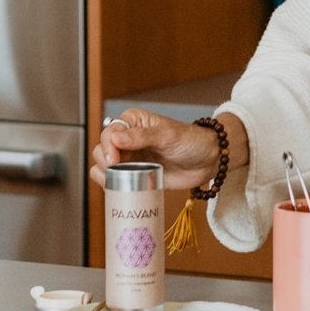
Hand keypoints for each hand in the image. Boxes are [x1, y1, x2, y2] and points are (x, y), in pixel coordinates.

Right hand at [88, 107, 220, 190]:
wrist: (208, 161)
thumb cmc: (191, 141)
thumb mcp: (168, 135)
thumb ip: (142, 136)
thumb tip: (116, 137)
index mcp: (133, 122)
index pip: (109, 133)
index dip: (108, 147)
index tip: (115, 160)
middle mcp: (127, 139)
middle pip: (101, 150)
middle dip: (105, 162)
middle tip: (120, 171)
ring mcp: (130, 159)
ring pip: (103, 166)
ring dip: (105, 175)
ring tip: (121, 181)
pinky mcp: (135, 176)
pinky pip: (114, 181)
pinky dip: (111, 186)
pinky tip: (118, 188)